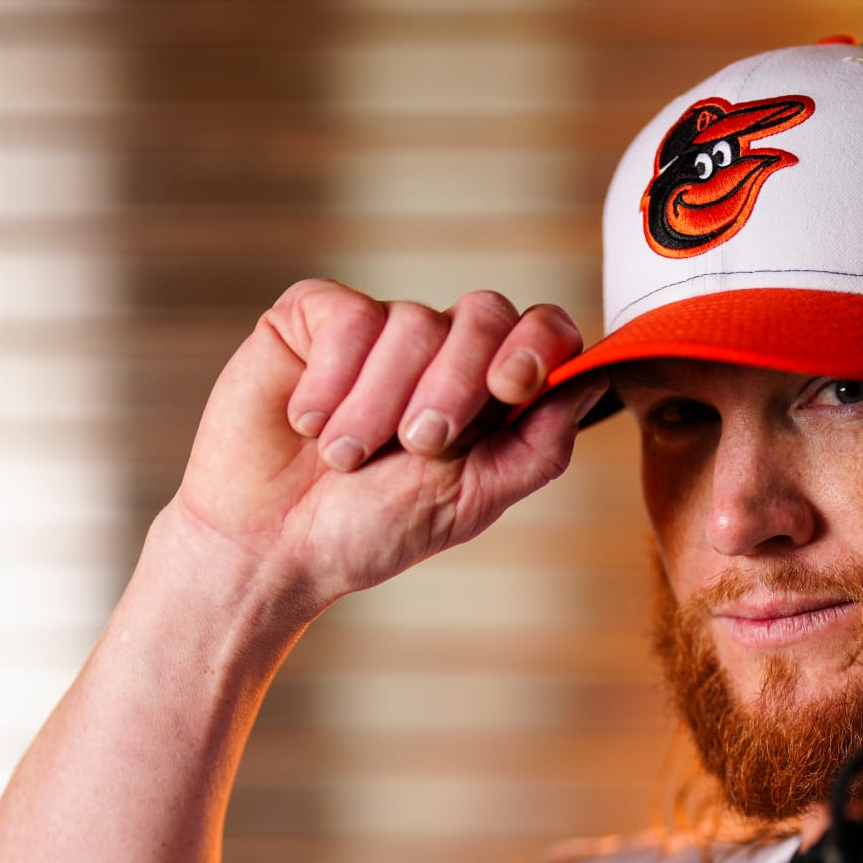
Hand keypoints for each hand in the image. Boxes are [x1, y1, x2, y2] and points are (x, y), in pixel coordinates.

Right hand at [171, 279, 606, 612]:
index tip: (511, 387)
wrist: (269, 547)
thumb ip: (538, 447)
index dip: (537, 345)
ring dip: (378, 404)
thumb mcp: (470, 501)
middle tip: (416, 446)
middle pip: (484, 314)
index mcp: (488, 393)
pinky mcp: (313, 318)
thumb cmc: (366, 531)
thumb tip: (593, 382)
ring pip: (411, 321)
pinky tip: (307, 422)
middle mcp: (439, 352)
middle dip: (455, 385)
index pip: (541, 331)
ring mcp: (377, 331)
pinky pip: (346, 316)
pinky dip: (330, 380)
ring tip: (343, 458)